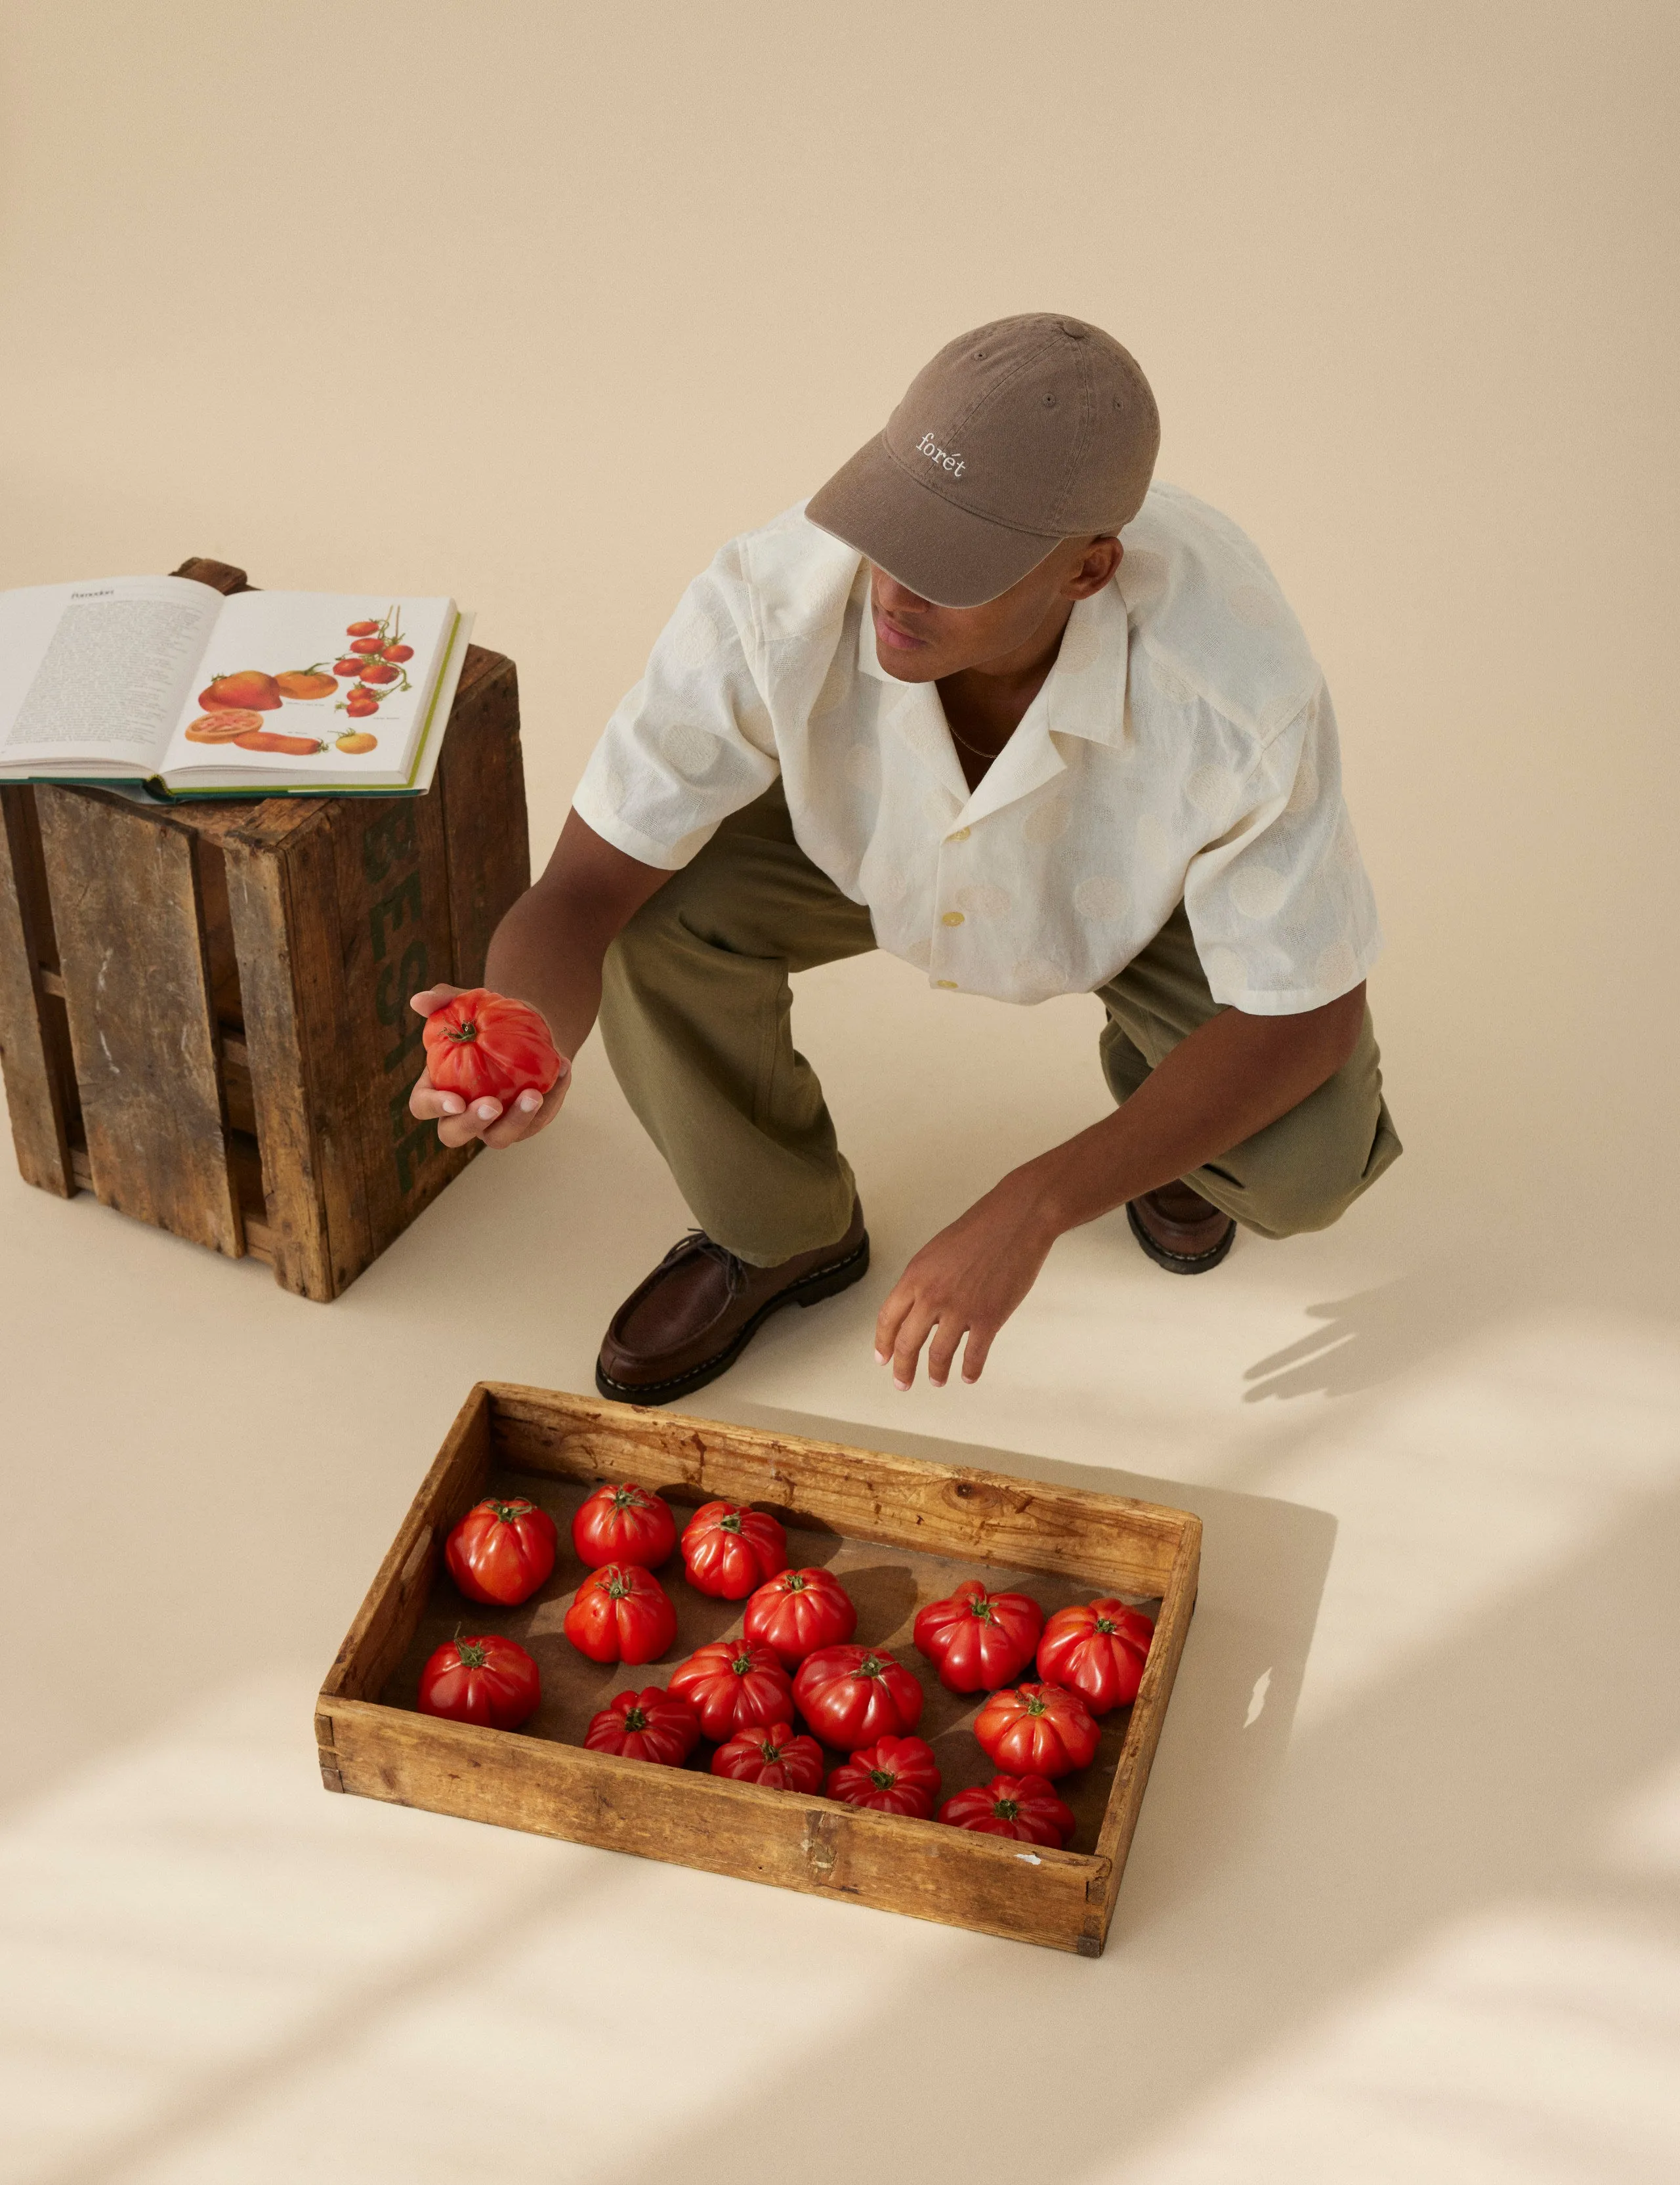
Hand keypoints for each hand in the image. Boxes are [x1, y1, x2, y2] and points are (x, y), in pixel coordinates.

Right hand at [406, 983, 571, 1150]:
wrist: (526, 1025)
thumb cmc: (487, 1017)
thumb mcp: (468, 1002)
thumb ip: (443, 1000)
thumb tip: (419, 1001)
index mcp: (436, 1089)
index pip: (423, 1106)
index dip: (435, 1107)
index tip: (456, 1101)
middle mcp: (460, 1113)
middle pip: (454, 1134)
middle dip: (473, 1124)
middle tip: (493, 1105)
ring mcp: (493, 1123)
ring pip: (499, 1138)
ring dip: (517, 1121)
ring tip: (534, 1094)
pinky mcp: (525, 1123)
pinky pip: (537, 1121)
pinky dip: (552, 1098)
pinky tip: (563, 1069)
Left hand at [874, 1173, 1058, 1389]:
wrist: (1016, 1219)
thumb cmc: (979, 1230)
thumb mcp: (937, 1253)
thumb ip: (923, 1283)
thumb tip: (919, 1313)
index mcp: (915, 1276)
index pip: (888, 1319)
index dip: (883, 1343)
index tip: (883, 1359)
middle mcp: (932, 1295)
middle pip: (908, 1343)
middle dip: (903, 1369)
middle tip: (903, 1383)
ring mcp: (961, 1308)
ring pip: (939, 1354)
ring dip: (936, 1373)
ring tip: (937, 1381)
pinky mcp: (989, 1317)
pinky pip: (974, 1354)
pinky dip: (970, 1370)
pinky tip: (969, 1376)